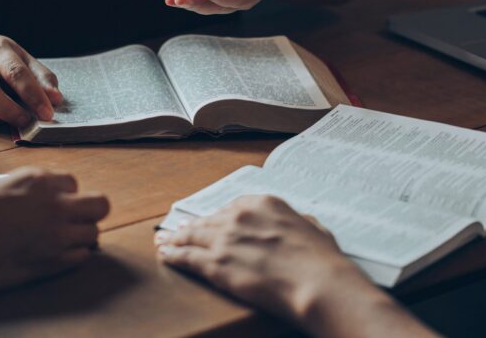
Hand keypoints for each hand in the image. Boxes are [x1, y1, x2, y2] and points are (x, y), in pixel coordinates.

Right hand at [0, 167, 109, 293]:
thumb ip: (27, 187)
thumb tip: (39, 192)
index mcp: (38, 180)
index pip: (73, 183)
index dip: (64, 195)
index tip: (53, 204)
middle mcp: (54, 203)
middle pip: (100, 203)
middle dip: (90, 210)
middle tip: (75, 220)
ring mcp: (57, 233)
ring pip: (94, 231)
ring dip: (81, 236)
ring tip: (63, 241)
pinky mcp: (55, 261)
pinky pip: (83, 256)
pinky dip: (74, 256)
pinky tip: (57, 256)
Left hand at [154, 196, 370, 324]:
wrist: (318, 283)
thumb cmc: (322, 260)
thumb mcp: (313, 227)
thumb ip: (299, 222)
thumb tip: (300, 223)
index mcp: (263, 203)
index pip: (231, 208)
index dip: (217, 217)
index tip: (209, 220)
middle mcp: (240, 216)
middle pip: (208, 221)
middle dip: (191, 226)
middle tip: (177, 229)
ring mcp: (226, 239)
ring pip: (192, 236)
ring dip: (175, 239)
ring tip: (163, 241)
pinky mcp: (216, 264)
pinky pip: (187, 257)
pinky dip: (173, 255)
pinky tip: (165, 255)